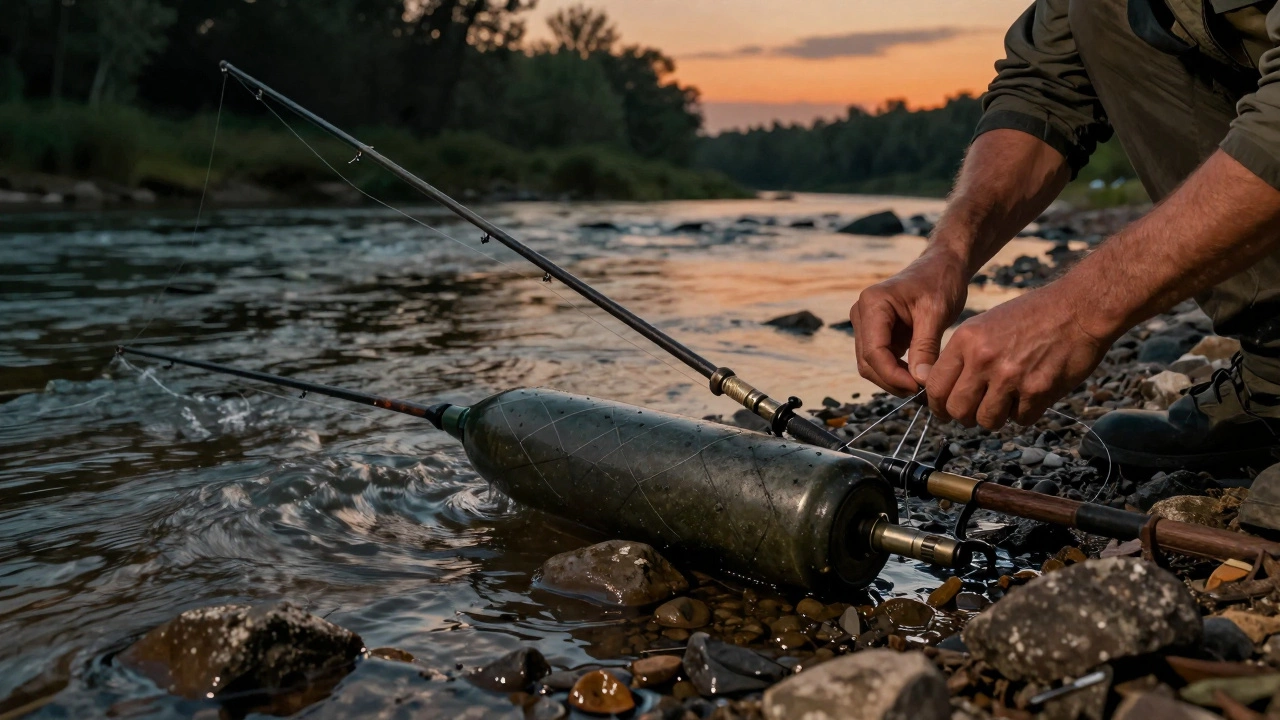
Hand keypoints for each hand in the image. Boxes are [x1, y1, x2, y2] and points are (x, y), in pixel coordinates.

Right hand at [851, 248, 969, 395]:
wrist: (942, 266)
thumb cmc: (940, 281)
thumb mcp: (936, 312)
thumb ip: (926, 347)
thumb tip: (920, 382)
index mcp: (873, 303)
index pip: (874, 351)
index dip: (893, 375)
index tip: (918, 388)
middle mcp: (862, 313)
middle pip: (867, 361)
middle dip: (892, 381)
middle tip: (922, 392)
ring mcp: (866, 324)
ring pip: (870, 365)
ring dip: (893, 379)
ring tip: (920, 386)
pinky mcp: (875, 333)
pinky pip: (879, 360)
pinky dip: (895, 372)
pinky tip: (916, 377)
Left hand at [925, 285, 1111, 428]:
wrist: (1079, 307)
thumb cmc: (1033, 315)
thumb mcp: (985, 325)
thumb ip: (962, 355)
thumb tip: (938, 385)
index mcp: (966, 340)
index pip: (936, 387)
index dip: (939, 405)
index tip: (946, 410)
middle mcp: (984, 359)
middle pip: (957, 411)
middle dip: (966, 417)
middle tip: (977, 411)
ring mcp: (1011, 376)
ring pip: (987, 420)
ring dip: (997, 416)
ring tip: (1008, 400)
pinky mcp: (1038, 390)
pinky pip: (1021, 419)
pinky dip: (1026, 413)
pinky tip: (1032, 393)